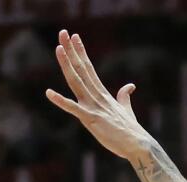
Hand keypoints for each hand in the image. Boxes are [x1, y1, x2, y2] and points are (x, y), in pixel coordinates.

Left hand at [46, 29, 152, 161]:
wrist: (138, 144)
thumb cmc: (131, 130)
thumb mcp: (126, 109)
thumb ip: (124, 96)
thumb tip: (130, 85)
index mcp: (102, 94)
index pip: (89, 68)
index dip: (80, 52)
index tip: (74, 37)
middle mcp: (96, 96)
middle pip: (81, 69)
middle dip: (71, 50)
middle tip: (63, 32)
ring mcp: (93, 107)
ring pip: (76, 82)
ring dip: (67, 65)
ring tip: (59, 48)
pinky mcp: (91, 119)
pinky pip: (73, 109)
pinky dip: (60, 101)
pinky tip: (48, 92)